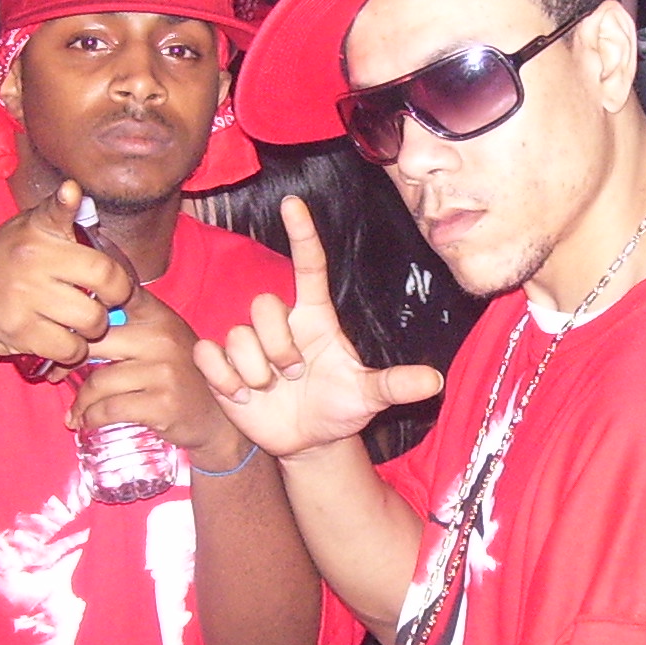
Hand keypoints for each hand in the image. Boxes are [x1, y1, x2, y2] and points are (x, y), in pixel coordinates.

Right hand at [0, 181, 135, 368]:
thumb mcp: (21, 231)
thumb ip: (54, 216)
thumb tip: (75, 190)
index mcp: (36, 230)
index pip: (63, 212)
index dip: (77, 208)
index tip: (77, 201)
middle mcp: (31, 258)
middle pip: (105, 279)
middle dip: (116, 296)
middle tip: (106, 301)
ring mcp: (25, 295)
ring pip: (92, 319)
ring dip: (93, 328)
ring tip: (80, 323)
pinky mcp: (20, 330)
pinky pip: (70, 347)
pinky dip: (72, 350)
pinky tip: (61, 339)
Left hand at [69, 285, 249, 463]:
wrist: (216, 420)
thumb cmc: (182, 377)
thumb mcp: (164, 340)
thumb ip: (130, 327)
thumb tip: (72, 327)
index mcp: (159, 316)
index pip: (115, 296)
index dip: (84, 309)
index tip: (63, 326)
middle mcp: (161, 338)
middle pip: (94, 342)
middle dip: (67, 360)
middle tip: (55, 373)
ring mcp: (162, 371)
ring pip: (98, 382)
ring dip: (80, 400)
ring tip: (75, 410)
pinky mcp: (161, 403)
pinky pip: (108, 409)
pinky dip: (90, 418)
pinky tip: (85, 422)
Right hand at [193, 197, 442, 458]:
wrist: (309, 441)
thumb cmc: (338, 407)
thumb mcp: (367, 396)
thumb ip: (395, 385)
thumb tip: (435, 382)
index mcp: (315, 317)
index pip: (308, 266)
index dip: (301, 234)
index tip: (293, 203)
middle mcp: (280, 323)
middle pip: (264, 304)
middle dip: (279, 346)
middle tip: (293, 375)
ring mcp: (249, 343)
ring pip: (238, 335)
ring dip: (256, 371)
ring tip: (270, 389)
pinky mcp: (222, 366)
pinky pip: (209, 356)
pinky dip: (225, 379)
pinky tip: (243, 396)